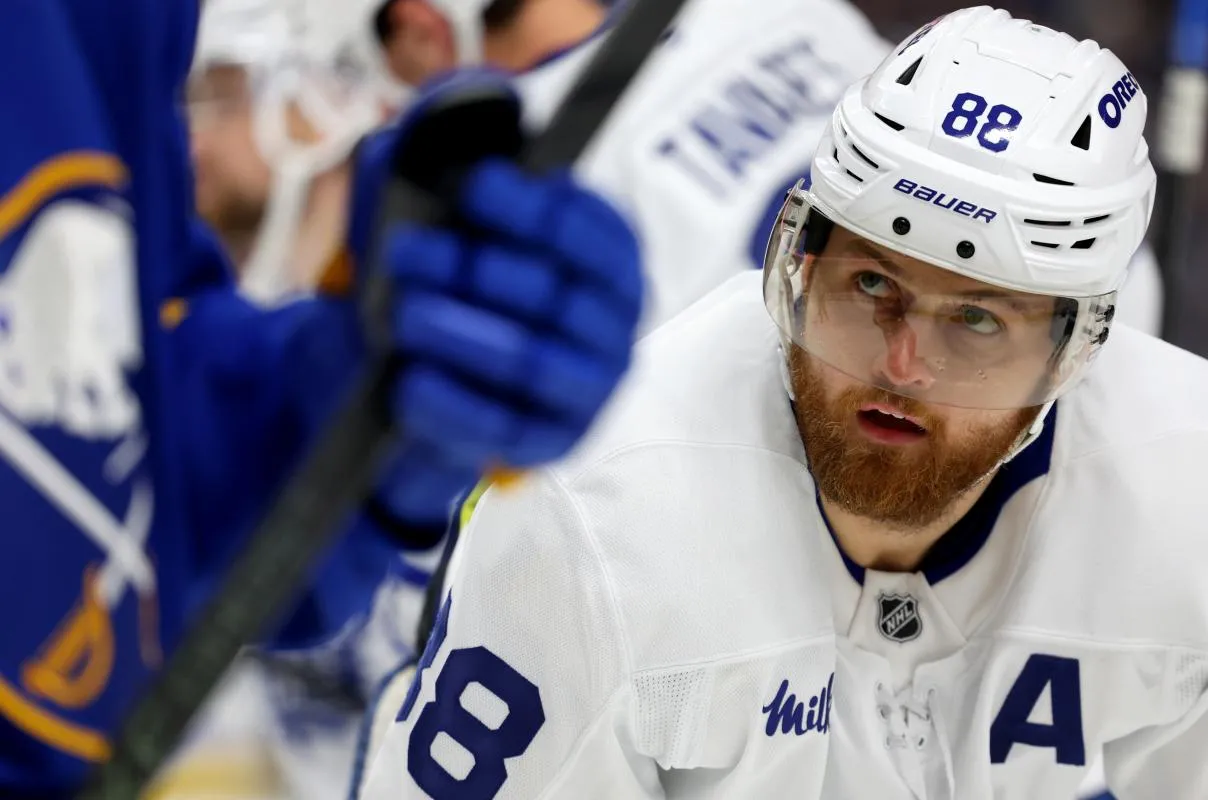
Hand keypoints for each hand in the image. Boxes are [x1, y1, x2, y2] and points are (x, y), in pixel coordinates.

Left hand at [346, 72, 644, 521]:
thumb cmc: (462, 290)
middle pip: (554, 292)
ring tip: (404, 316)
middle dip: (473, 268)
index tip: (476, 189)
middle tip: (407, 255)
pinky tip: (409, 381)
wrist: (443, 385)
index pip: (594, 231)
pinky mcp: (552, 442)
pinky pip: (503, 426)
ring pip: (530, 359)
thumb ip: (443, 168)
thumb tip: (434, 117)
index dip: (536, 209)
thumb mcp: (449, 224)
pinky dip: (452, 403)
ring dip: (460, 333)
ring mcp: (589, 389)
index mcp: (609, 259)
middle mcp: (614, 324)